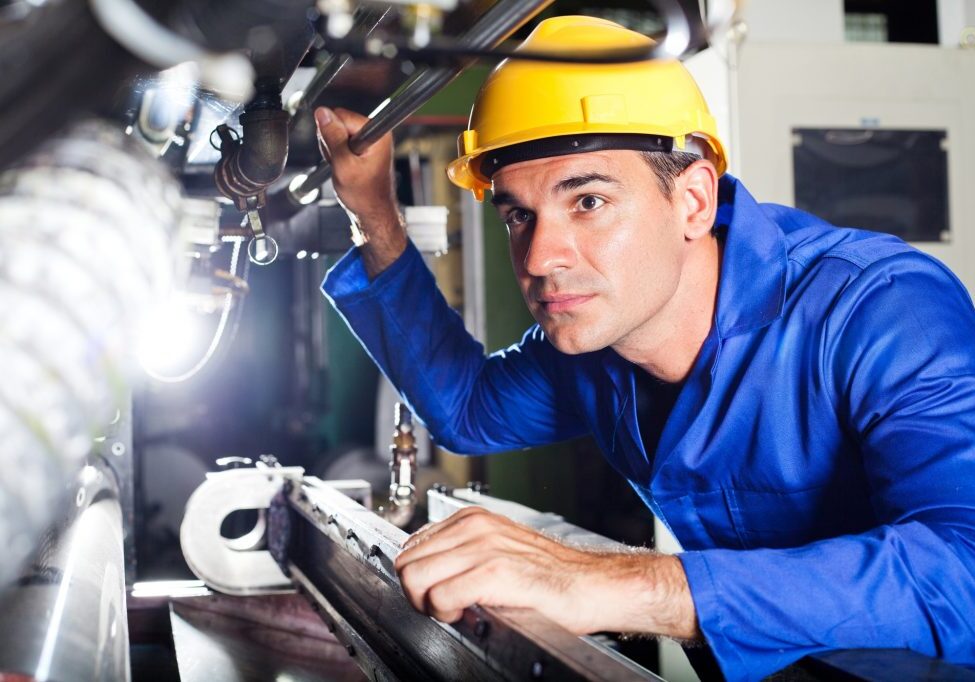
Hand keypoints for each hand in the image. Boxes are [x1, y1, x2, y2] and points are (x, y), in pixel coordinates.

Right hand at [315, 106, 405, 275]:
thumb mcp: (344, 165)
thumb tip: (322, 113)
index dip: (333, 134)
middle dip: (332, 142)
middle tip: (341, 163)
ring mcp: (369, 138)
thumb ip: (332, 137)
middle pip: (338, 121)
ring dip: (334, 149)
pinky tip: (343, 165)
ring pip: (336, 131)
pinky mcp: (363, 144)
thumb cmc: (364, 195)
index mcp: (378, 133)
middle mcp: (376, 131)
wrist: (372, 211)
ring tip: (343, 166)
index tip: (339, 152)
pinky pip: (340, 140)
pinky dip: (337, 153)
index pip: (341, 115)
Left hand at [393, 506, 700, 638]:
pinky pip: (439, 597)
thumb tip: (426, 573)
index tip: (434, 592)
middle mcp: (475, 526)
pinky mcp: (494, 572)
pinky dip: (446, 613)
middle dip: (415, 591)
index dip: (417, 575)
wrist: (593, 585)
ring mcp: (483, 547)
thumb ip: (463, 554)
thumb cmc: (551, 576)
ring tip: (454, 610)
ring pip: (414, 578)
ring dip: (427, 603)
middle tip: (442, 606)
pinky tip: (468, 614)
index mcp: (473, 519)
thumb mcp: (500, 551)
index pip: (411, 544)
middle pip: (406, 561)